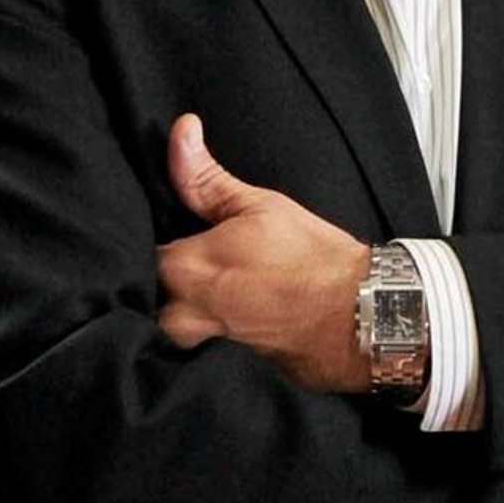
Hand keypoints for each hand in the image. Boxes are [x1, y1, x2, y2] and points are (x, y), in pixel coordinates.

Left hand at [157, 115, 369, 392]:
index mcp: (184, 268)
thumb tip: (181, 132)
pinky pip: (199, 356)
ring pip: (171, 331)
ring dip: (184, 318)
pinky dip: (208, 343)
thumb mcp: (260, 205)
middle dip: (165, 287)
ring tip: (214, 303)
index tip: (182, 239)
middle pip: (151, 299)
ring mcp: (205, 347)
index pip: (140, 254)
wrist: (363, 315)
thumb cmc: (315, 259)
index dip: (159, 243)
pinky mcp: (229, 370)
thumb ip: (206, 176)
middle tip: (198, 273)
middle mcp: (185, 313)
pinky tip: (232, 329)